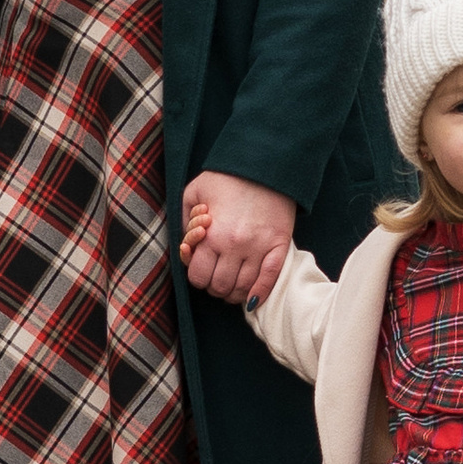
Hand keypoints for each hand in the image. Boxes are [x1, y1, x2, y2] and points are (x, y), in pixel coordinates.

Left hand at [181, 170, 295, 307]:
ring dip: (234, 292)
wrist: (264, 164)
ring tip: (233, 283)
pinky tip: (252, 298)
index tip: (202, 269)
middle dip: (214, 285)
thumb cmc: (226, 178)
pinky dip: (259, 294)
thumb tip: (186, 246)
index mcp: (211, 236)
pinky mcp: (279, 246)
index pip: (198, 277)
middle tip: (217, 276)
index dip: (197, 277)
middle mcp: (234, 247)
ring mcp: (258, 248)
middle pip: (219, 287)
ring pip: (242, 289)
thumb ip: (184, 221)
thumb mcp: (193, 192)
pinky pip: (269, 280)